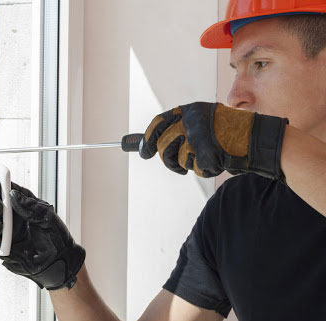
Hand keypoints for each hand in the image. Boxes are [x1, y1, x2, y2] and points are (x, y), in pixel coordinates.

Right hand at [0, 180, 85, 289]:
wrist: (60, 260)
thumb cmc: (57, 237)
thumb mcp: (47, 216)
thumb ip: (29, 205)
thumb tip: (13, 195)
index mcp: (23, 206)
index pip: (7, 193)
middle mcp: (13, 218)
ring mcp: (8, 233)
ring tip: (0, 227)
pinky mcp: (5, 249)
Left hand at [139, 102, 287, 179]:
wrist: (260, 138)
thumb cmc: (232, 133)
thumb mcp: (205, 124)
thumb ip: (182, 130)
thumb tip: (149, 145)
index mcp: (190, 110)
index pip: (159, 122)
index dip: (148, 138)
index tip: (143, 151)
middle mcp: (191, 120)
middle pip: (163, 144)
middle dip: (167, 159)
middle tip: (176, 166)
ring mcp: (198, 136)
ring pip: (177, 159)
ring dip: (188, 165)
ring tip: (206, 158)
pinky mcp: (206, 152)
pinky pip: (196, 168)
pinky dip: (207, 169)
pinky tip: (220, 160)